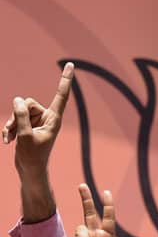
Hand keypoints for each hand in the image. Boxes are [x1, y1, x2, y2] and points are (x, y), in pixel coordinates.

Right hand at [2, 63, 73, 221]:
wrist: (30, 171)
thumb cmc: (32, 158)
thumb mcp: (24, 137)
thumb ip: (21, 117)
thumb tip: (18, 99)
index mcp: (54, 120)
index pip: (61, 96)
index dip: (65, 80)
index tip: (70, 65)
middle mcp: (47, 118)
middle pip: (28, 103)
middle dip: (17, 114)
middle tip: (14, 131)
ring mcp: (37, 122)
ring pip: (19, 110)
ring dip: (11, 123)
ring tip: (10, 137)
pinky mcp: (28, 126)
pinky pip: (15, 118)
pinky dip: (10, 129)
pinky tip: (7, 140)